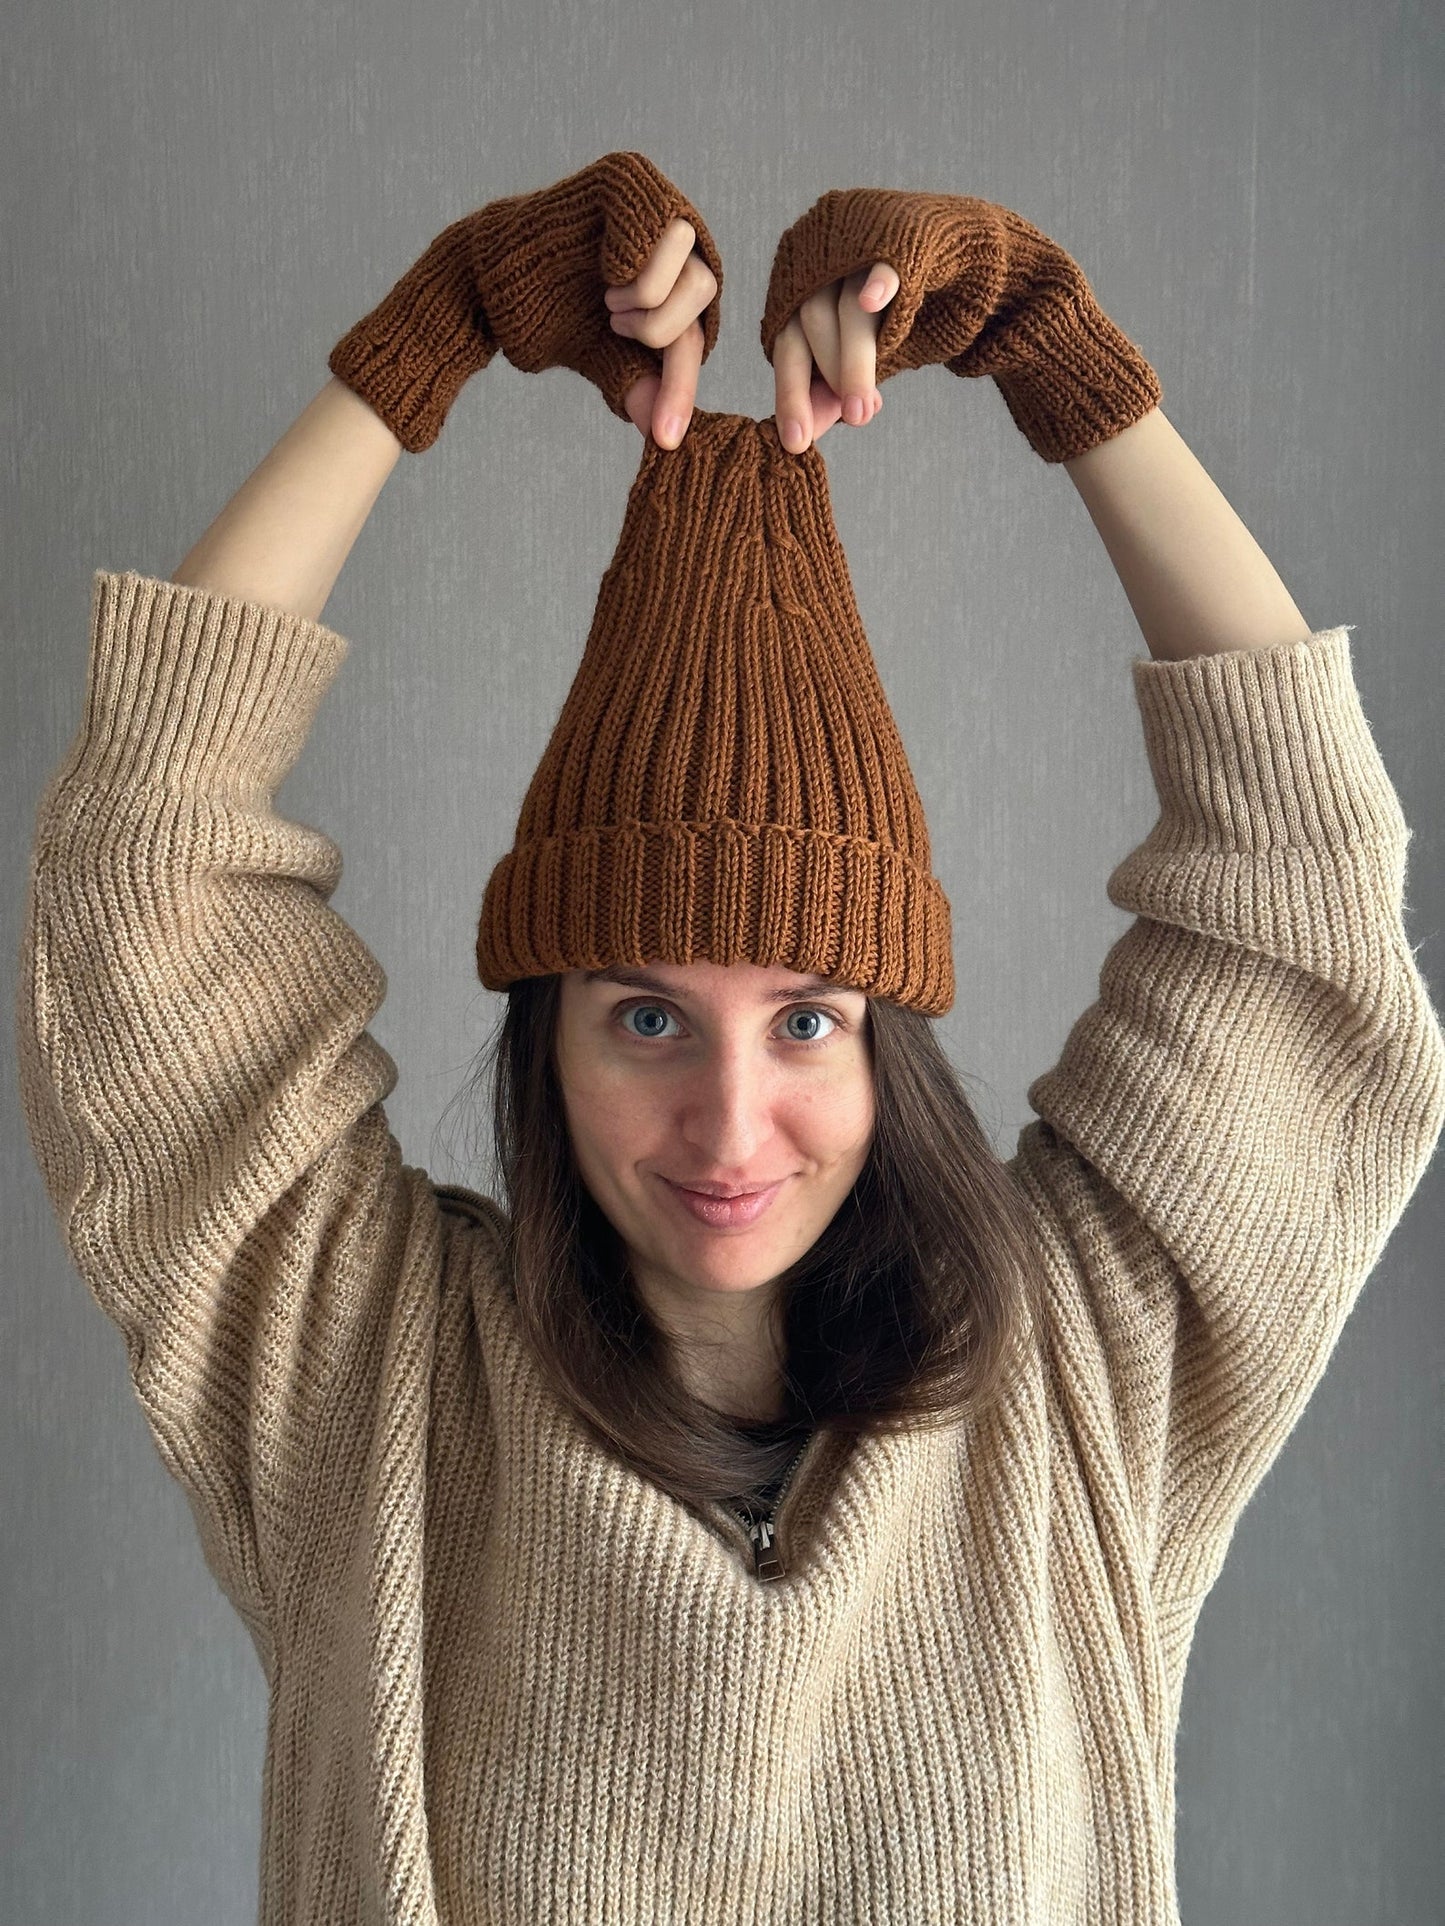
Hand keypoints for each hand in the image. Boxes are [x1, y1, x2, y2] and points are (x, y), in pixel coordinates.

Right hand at [327, 152, 723, 452]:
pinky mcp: (628, 176)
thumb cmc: (558, 317)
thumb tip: (668, 436)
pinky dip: (631, 264)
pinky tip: (603, 263)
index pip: (696, 335)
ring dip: (643, 299)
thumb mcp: (609, 359)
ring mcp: (658, 201)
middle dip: (654, 329)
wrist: (498, 286)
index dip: (681, 388)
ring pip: (690, 266)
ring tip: (606, 293)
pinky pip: (658, 229)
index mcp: (685, 284)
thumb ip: (645, 388)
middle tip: (612, 320)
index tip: (664, 438)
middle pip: (704, 294)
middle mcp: (681, 238)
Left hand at [760, 188, 1159, 462]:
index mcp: (806, 284)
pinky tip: (870, 300)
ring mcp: (863, 239)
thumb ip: (834, 392)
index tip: (796, 442)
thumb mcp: (872, 362)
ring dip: (854, 360)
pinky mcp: (908, 233)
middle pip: (809, 321)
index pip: (787, 340)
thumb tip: (803, 439)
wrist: (986, 273)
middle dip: (830, 379)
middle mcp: (825, 254)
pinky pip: (886, 258)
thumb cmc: (917, 319)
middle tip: (854, 423)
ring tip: (867, 409)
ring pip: (844, 305)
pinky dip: (878, 280)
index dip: (790, 391)